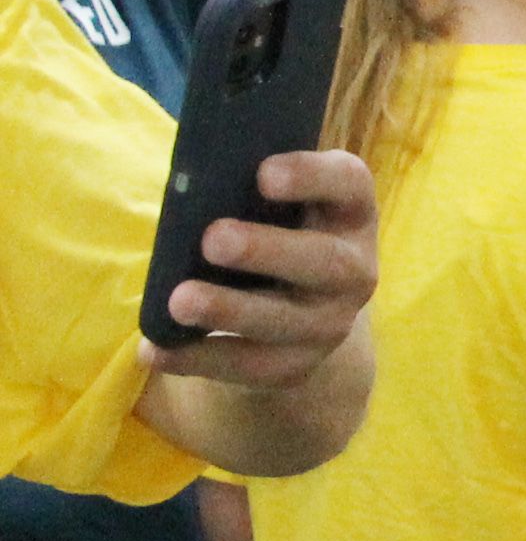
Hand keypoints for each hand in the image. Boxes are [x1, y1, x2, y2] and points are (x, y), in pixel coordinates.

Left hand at [146, 149, 377, 386]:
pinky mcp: (298, 363)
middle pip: (325, 261)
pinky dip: (200, 360)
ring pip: (287, 320)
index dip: (312, 177)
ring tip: (179, 301)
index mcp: (349, 212)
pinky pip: (250, 365)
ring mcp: (332, 321)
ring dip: (230, 309)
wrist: (302, 308)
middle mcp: (354, 268)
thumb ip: (245, 189)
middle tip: (212, 240)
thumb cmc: (275, 231)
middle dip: (268, 251)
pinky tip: (156, 350)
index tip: (263, 174)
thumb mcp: (277, 204)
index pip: (349, 183)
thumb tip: (187, 183)